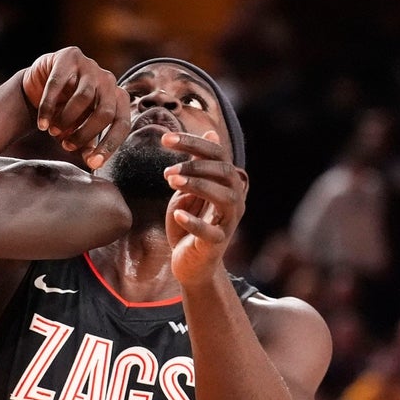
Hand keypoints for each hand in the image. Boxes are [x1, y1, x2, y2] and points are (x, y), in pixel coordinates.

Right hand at [21, 46, 130, 169]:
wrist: (41, 85)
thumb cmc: (65, 111)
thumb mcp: (77, 130)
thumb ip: (87, 145)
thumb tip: (93, 164)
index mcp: (117, 98)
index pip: (122, 123)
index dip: (109, 145)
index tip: (93, 164)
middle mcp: (108, 80)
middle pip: (105, 111)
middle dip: (85, 133)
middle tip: (66, 146)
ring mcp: (90, 66)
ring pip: (83, 97)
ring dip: (67, 120)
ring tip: (52, 132)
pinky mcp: (69, 56)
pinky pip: (58, 84)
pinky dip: (49, 107)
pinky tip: (42, 124)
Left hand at [162, 130, 248, 285]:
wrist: (190, 264)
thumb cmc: (188, 226)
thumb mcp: (188, 193)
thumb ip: (197, 168)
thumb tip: (211, 135)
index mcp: (226, 184)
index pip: (216, 155)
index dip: (192, 143)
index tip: (164, 138)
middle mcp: (234, 199)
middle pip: (224, 171)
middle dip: (195, 164)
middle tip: (168, 168)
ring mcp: (228, 222)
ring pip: (225, 197)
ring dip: (199, 185)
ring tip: (171, 180)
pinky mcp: (217, 243)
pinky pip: (211, 231)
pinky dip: (194, 222)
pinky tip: (178, 214)